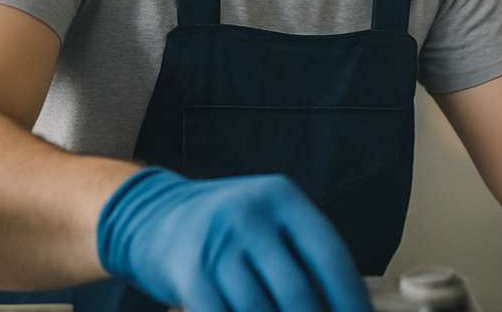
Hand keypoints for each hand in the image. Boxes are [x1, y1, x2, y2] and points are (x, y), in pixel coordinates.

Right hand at [97, 167, 370, 311]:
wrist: (150, 215)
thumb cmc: (224, 227)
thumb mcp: (267, 221)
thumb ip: (301, 254)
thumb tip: (348, 306)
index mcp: (282, 199)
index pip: (330, 257)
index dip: (350, 299)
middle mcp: (251, 216)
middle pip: (298, 292)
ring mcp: (217, 244)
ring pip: (261, 311)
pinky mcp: (189, 273)